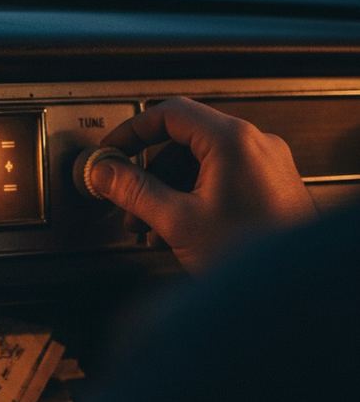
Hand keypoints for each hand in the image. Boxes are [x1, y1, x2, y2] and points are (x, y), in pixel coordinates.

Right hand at [90, 97, 316, 272]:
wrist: (297, 288)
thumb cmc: (253, 255)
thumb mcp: (178, 221)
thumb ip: (134, 191)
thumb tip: (104, 171)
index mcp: (232, 141)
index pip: (169, 113)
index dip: (131, 131)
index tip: (110, 152)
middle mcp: (254, 145)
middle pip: (182, 142)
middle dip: (148, 173)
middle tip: (124, 198)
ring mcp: (265, 166)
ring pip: (199, 164)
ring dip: (167, 191)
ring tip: (150, 228)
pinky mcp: (269, 187)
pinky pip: (219, 180)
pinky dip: (192, 199)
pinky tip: (177, 232)